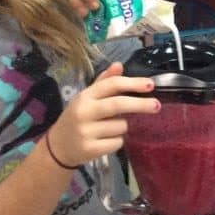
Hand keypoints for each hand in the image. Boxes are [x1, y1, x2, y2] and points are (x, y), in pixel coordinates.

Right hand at [44, 63, 158, 166]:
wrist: (58, 147)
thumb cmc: (78, 119)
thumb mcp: (87, 99)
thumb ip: (104, 82)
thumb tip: (119, 65)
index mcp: (85, 96)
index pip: (111, 85)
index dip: (132, 83)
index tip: (151, 84)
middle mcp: (84, 112)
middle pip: (118, 104)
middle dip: (140, 104)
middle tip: (157, 105)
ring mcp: (86, 131)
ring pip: (121, 126)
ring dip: (123, 127)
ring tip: (108, 130)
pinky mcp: (90, 149)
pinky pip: (117, 143)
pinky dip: (117, 142)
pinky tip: (104, 141)